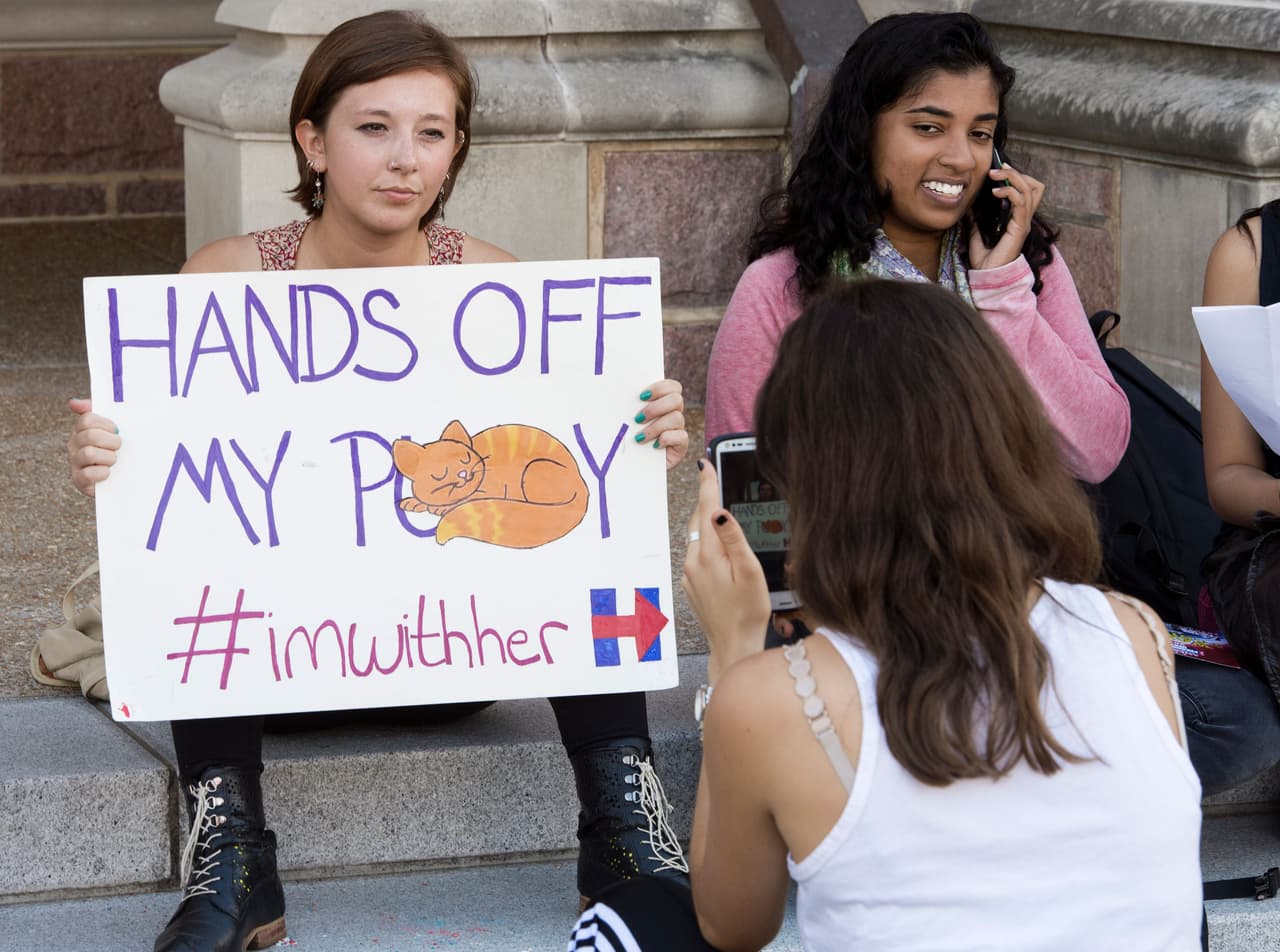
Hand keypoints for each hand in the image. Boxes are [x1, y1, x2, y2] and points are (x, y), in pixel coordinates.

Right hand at [67, 398, 120, 497]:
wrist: (119, 478)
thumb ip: (95, 411)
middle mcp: (74, 445)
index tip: (116, 430)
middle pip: (90, 435)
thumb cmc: (113, 449)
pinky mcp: (79, 480)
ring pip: (89, 453)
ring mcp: (75, 462)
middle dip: (111, 441)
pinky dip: (102, 473)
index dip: (106, 424)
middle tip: (118, 447)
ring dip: (108, 457)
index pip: (87, 419)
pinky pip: (89, 474)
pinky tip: (108, 472)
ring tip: (113, 460)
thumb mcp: (109, 429)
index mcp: (80, 430)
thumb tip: (74, 403)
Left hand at [634, 379, 687, 470]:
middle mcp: (673, 414)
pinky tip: (654, 445)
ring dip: (656, 427)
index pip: (672, 387)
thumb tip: (616, 392)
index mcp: (662, 402)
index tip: (641, 396)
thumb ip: (627, 405)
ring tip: (639, 437)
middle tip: (638, 419)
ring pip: (677, 418)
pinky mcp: (680, 446)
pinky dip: (666, 439)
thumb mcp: (625, 420)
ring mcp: (678, 430)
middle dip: (656, 408)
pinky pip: (681, 437)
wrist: (631, 466)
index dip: (660, 387)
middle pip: (676, 400)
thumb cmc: (626, 439)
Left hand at [681, 458, 771, 681]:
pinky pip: (697, 554)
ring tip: (719, 508)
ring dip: (706, 521)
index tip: (706, 464)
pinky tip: (720, 548)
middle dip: (706, 498)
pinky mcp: (691, 584)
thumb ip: (733, 539)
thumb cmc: (748, 610)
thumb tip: (719, 511)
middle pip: (699, 520)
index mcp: (709, 554)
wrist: (732, 645)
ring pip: (697, 537)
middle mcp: (693, 561)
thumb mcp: (749, 572)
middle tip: (713, 477)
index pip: (707, 509)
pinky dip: (706, 543)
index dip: (708, 485)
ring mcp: (690, 574)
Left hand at [968, 162, 1044, 271]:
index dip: (1018, 177)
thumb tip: (968, 208)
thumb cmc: (985, 261)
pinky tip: (996, 191)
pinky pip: (1021, 203)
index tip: (1000, 169)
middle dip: (1016, 173)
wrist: (988, 277)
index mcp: (1017, 220)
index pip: (1029, 190)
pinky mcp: (1019, 228)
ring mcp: (1023, 223)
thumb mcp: (976, 235)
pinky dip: (1010, 192)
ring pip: (1030, 190)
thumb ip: (975, 221)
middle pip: (1034, 186)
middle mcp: (1024, 219)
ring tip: (995, 175)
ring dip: (1012, 177)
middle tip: (997, 168)